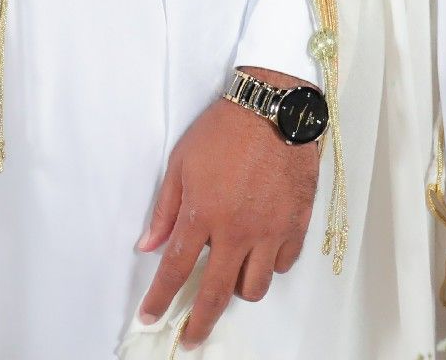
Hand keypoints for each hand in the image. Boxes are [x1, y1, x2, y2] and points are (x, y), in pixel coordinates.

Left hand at [136, 67, 323, 347]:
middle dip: (199, 323)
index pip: (175, 270)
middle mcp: (237, 231)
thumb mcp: (182, 163)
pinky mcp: (296, 224)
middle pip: (215, 293)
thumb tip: (149, 245)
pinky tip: (261, 254)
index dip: (160, 299)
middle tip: (192, 337)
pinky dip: (270, 266)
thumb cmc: (225, 129)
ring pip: (254, 286)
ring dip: (237, 289)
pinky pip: (283, 264)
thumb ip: (166, 209)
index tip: (151, 316)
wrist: (274, 107)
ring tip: (230, 279)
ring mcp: (270, 231)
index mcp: (203, 215)